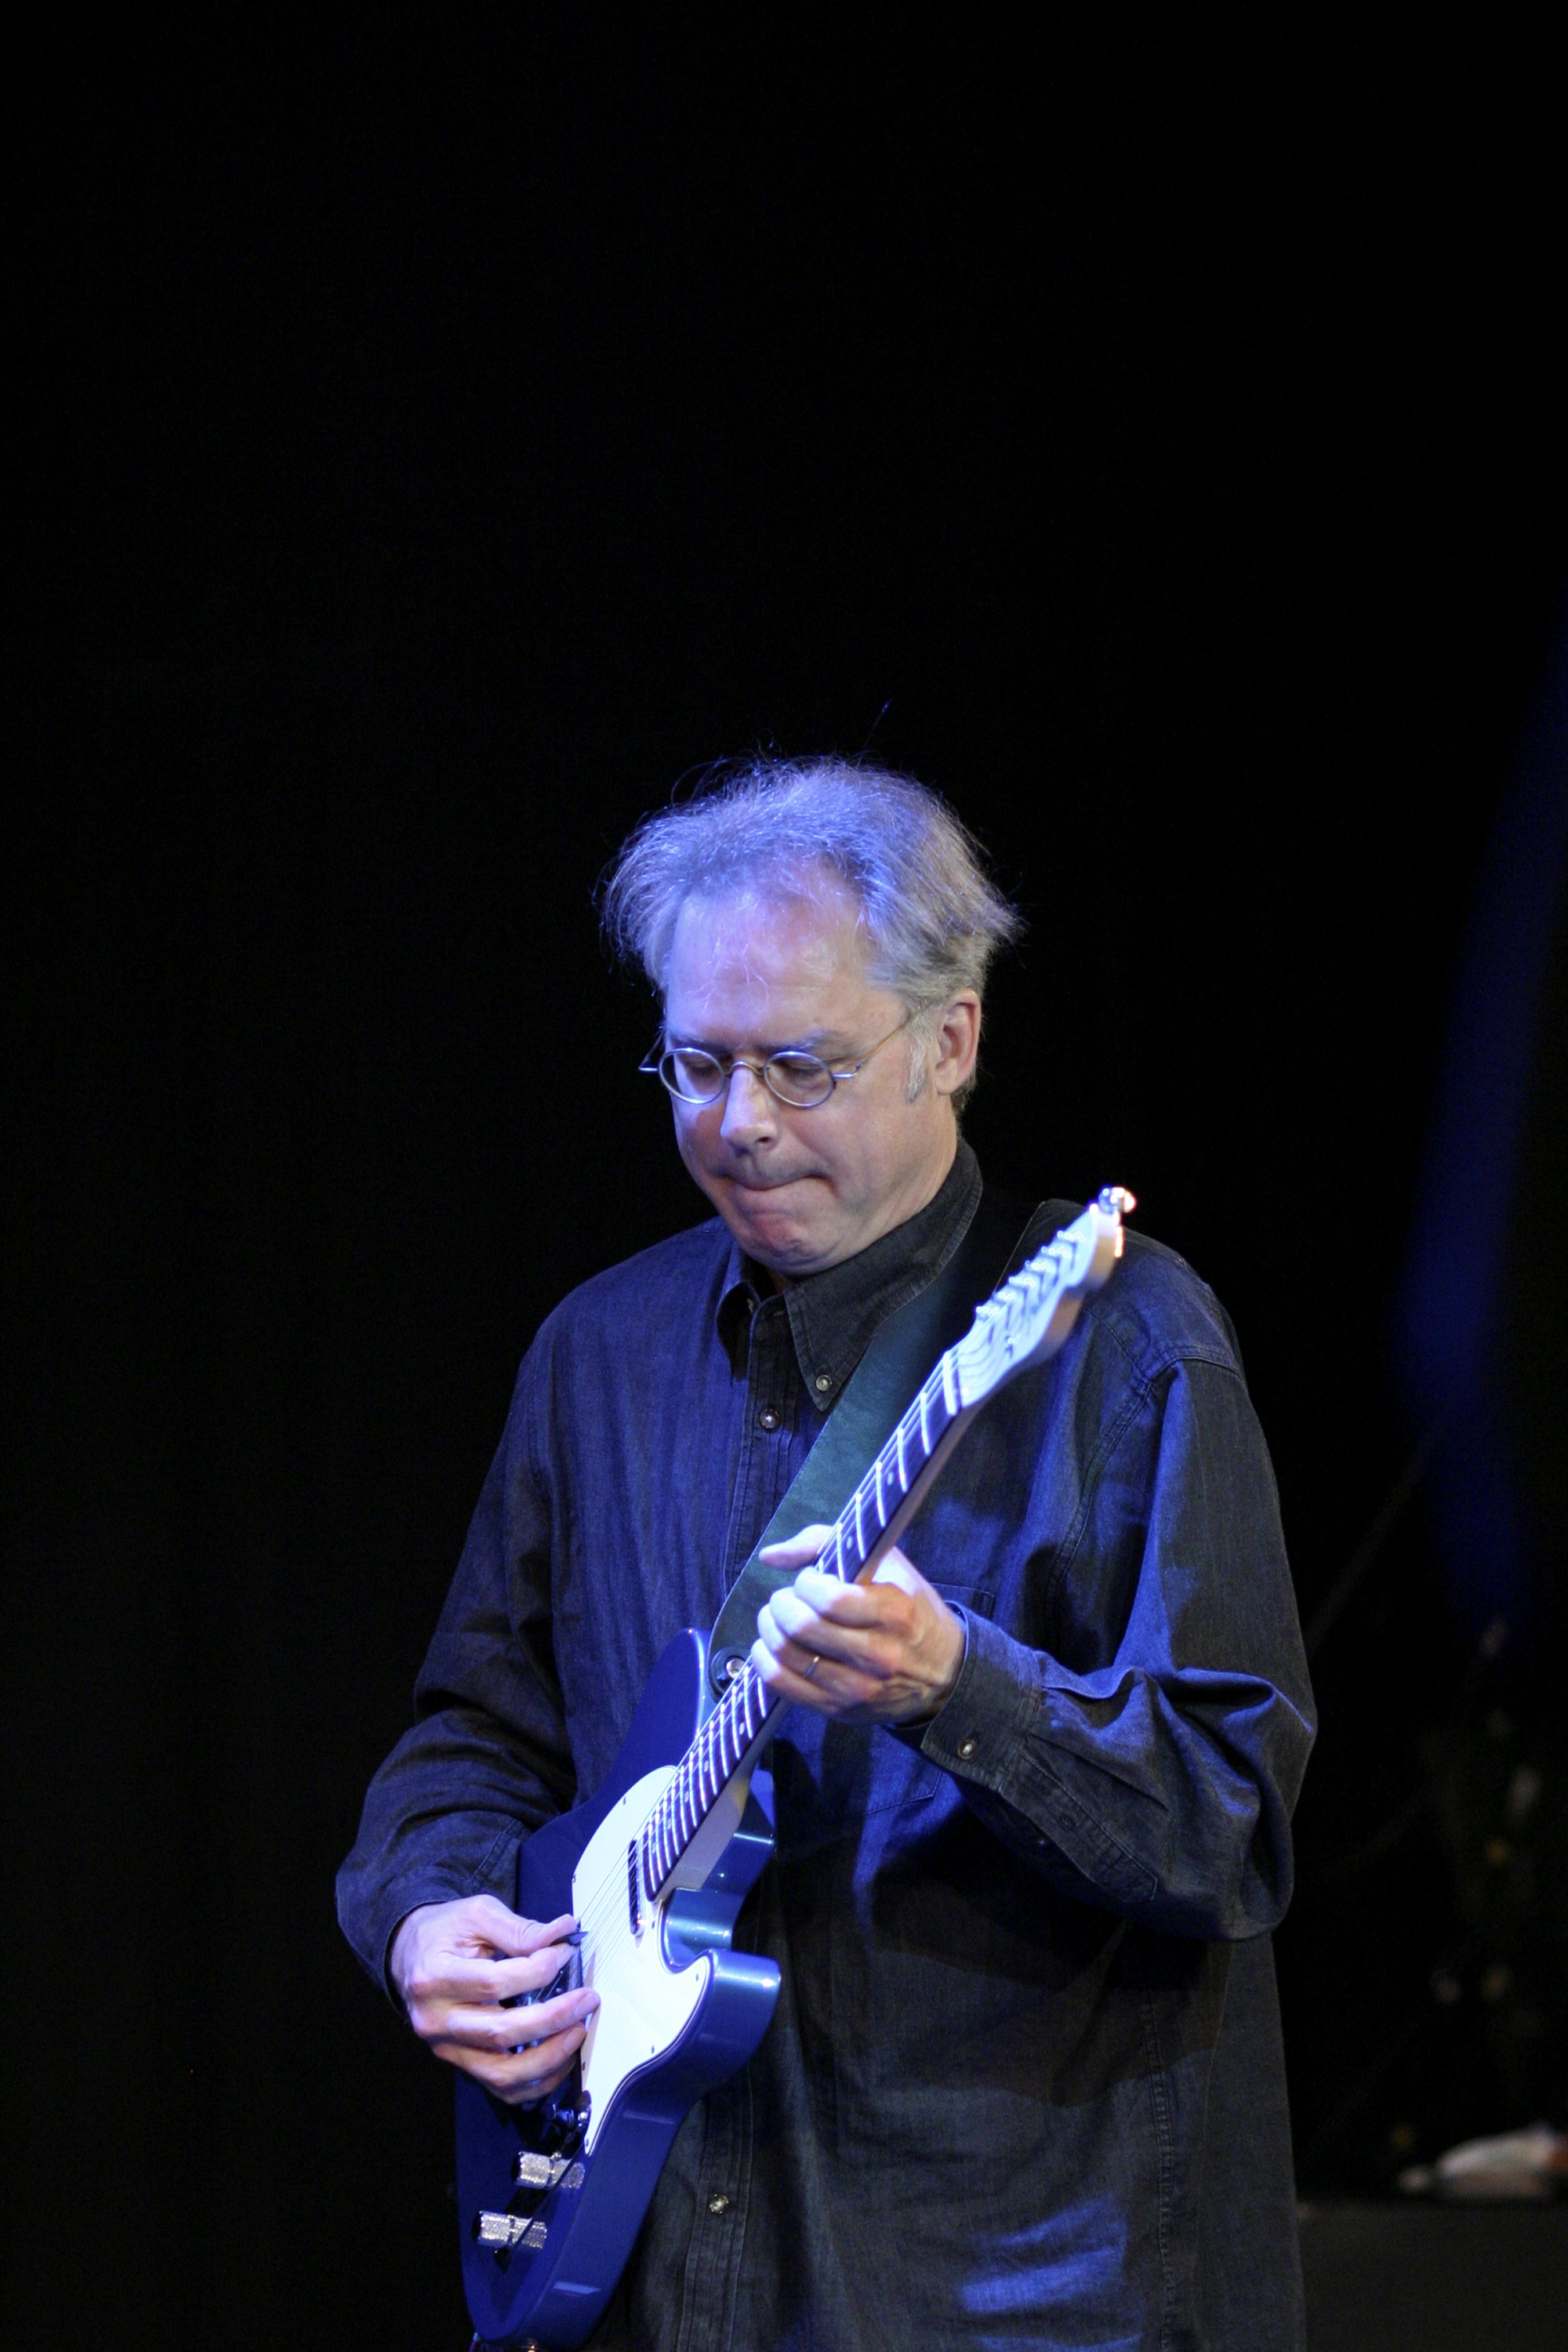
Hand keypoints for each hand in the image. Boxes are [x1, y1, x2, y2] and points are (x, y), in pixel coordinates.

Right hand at [389, 1893, 598, 2105]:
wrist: (410, 1956)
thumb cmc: (444, 1933)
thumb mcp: (477, 1914)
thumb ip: (520, 1928)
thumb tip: (563, 1934)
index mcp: (434, 1977)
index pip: (495, 1982)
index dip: (538, 1970)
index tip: (566, 1953)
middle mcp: (435, 2020)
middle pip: (501, 2033)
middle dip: (553, 2018)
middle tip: (587, 1999)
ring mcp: (446, 2048)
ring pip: (502, 2072)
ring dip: (549, 2057)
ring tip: (578, 2031)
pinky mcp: (459, 2064)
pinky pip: (500, 2088)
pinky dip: (536, 2081)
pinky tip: (561, 2058)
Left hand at [752, 1525, 965, 1724]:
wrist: (943, 1671)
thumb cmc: (909, 1608)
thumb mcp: (886, 1563)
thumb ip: (826, 1543)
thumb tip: (770, 1556)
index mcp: (895, 1613)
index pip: (829, 1600)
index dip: (805, 1584)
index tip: (808, 1579)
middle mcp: (878, 1655)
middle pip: (802, 1627)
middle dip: (781, 1604)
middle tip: (786, 1598)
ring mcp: (859, 1688)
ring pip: (788, 1657)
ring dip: (770, 1629)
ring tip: (777, 1618)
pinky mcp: (841, 1710)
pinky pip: (784, 1687)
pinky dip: (765, 1661)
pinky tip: (769, 1646)